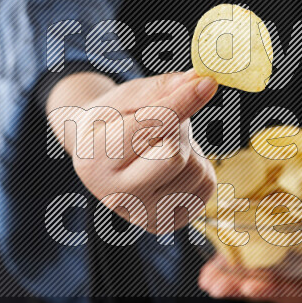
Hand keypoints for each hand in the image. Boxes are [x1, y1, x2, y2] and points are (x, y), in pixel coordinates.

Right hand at [47, 70, 217, 233]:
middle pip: (174, 156)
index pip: (152, 128)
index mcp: (94, 160)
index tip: (205, 83)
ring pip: (196, 171)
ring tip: (164, 143)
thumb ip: (161, 88)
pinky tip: (174, 165)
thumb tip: (200, 80)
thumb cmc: (111, 120)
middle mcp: (116, 196)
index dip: (181, 101)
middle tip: (166, 122)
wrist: (99, 155)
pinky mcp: (167, 222)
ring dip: (189, 148)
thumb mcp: (125, 97)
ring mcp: (142, 216)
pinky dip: (199, 168)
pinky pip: (206, 188)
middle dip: (178, 130)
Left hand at [198, 173, 301, 302]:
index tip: (250, 285)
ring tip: (208, 280)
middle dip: (246, 288)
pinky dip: (237, 269)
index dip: (278, 290)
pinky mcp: (288, 259)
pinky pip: (263, 269)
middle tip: (217, 284)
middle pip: (281, 292)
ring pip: (268, 283)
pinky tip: (213, 269)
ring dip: (235, 282)